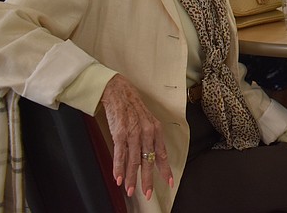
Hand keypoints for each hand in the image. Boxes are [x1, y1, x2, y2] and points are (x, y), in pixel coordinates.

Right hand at [100, 75, 173, 199]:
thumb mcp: (146, 121)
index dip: (165, 169)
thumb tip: (148, 156)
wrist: (119, 92)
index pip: (162, 153)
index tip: (168, 182)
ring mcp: (133, 133)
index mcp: (156, 129)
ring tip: (130, 190)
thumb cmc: (132, 107)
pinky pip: (120, 155)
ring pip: (134, 161)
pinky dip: (118, 168)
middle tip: (147, 194)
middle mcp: (147, 132)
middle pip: (148, 161)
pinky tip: (118, 178)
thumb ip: (149, 138)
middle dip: (148, 179)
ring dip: (131, 178)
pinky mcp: (120, 133)